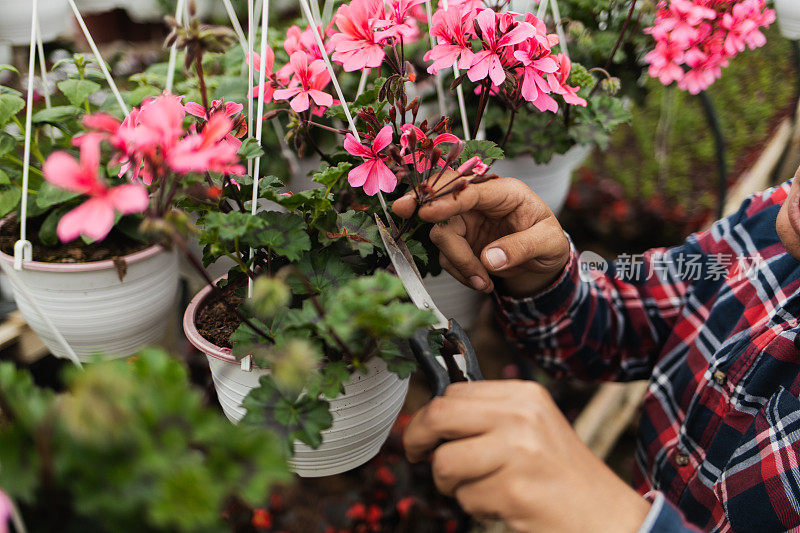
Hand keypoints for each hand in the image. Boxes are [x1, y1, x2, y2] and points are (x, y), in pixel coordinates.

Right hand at [392, 177, 569, 296]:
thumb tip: (490, 259)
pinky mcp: (460, 241)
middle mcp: (481, 203)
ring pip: (442, 235)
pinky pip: (447, 256)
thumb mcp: (549, 244)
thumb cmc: (549, 243)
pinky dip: (460, 272)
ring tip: (484, 283)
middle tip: (403, 212)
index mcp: (504, 192)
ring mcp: (467, 221)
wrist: (544, 262)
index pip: (469, 190)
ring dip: (458, 262)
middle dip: (424, 209)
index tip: (426, 211)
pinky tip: (481, 281)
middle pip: (445, 206)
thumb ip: (522, 248)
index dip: (446, 198)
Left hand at [403, 381, 650, 532]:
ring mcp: (518, 452)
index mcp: (523, 395)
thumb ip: (488, 416)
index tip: (422, 434)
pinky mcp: (514, 490)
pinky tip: (504, 505)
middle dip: (417, 439)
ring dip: (451, 484)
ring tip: (479, 489)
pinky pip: (466, 498)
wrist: (605, 516)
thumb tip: (432, 419)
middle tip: (417, 456)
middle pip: (439, 415)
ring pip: (445, 462)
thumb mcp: (532, 427)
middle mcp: (521, 416)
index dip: (428, 415)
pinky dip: (476, 508)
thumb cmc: (561, 475)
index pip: (453, 392)